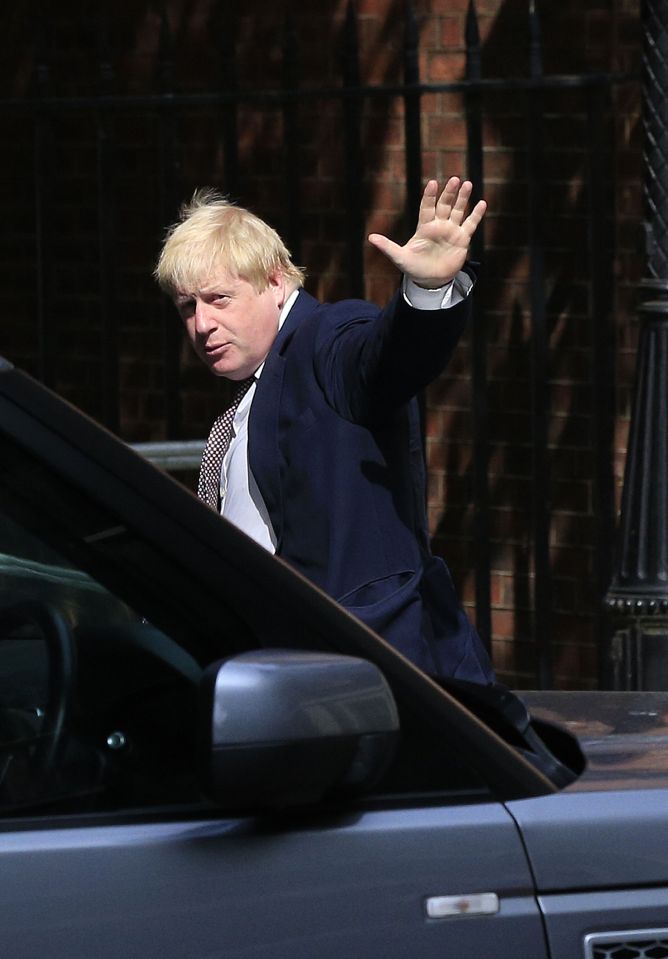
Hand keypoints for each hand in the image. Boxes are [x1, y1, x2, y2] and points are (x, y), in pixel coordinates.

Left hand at [367, 177, 485, 287]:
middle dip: (449, 193)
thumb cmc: (413, 268)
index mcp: (424, 227)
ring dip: (463, 198)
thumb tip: (371, 237)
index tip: (433, 184)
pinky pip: (470, 224)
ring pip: (458, 210)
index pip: (427, 207)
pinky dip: (476, 215)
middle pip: (444, 205)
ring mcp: (451, 231)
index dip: (430, 196)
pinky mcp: (462, 240)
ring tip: (468, 184)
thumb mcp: (399, 258)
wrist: (430, 281)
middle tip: (454, 180)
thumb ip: (387, 247)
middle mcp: (438, 225)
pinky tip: (482, 203)